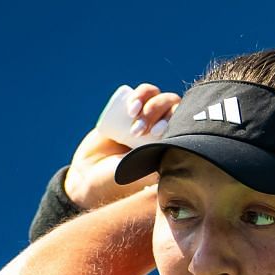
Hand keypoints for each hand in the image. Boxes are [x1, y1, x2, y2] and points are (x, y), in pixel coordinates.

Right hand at [63, 83, 180, 208]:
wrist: (90, 173)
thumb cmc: (118, 181)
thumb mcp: (142, 177)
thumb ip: (160, 168)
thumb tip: (179, 154)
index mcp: (172, 147)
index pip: (185, 126)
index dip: (175, 122)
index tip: (156, 133)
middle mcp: (163, 131)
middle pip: (174, 108)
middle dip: (158, 113)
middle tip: (141, 130)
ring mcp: (148, 117)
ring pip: (160, 97)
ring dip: (149, 104)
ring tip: (132, 117)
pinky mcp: (133, 108)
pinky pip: (144, 93)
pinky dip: (141, 95)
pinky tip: (132, 107)